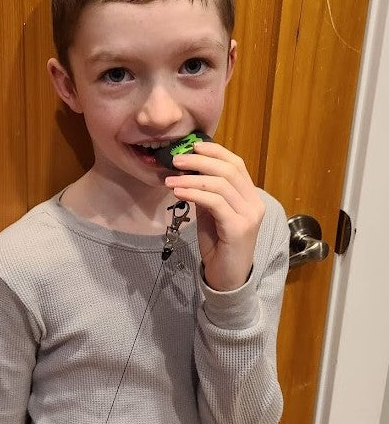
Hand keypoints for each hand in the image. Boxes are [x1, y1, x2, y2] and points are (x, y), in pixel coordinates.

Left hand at [164, 141, 264, 291]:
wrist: (227, 277)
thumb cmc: (218, 244)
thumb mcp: (211, 213)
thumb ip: (206, 192)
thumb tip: (187, 171)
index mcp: (249, 196)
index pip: (236, 164)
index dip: (215, 151)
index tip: (193, 146)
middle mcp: (253, 203)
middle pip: (229, 170)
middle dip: (200, 161)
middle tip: (176, 160)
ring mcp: (248, 216)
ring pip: (220, 184)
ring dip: (191, 178)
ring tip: (170, 180)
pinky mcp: (238, 228)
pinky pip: (215, 202)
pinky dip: (194, 193)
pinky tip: (178, 192)